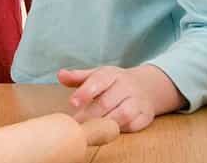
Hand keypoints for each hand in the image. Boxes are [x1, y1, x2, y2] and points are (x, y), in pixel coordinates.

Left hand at [58, 64, 184, 131]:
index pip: (97, 81)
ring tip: (91, 130)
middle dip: (90, 114)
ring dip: (105, 123)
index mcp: (111, 74)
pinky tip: (109, 132)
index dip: (84, 92)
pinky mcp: (146, 116)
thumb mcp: (97, 75)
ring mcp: (138, 101)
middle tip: (75, 124)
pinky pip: (134, 125)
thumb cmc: (114, 82)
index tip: (72, 103)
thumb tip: (60, 75)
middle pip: (107, 102)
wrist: (147, 86)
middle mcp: (126, 86)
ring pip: (122, 115)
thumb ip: (78, 77)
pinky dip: (121, 129)